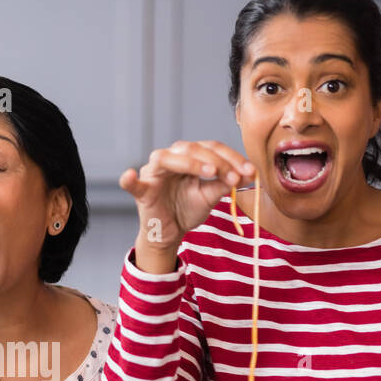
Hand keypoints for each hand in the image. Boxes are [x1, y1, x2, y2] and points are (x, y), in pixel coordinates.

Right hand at [119, 140, 255, 264]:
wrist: (170, 232)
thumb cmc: (187, 209)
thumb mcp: (210, 196)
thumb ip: (224, 184)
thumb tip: (249, 174)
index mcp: (188, 156)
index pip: (211, 148)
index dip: (232, 158)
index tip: (250, 172)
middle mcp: (170, 158)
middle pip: (193, 149)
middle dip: (218, 161)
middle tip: (236, 176)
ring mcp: (154, 173)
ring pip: (168, 158)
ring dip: (191, 163)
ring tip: (211, 172)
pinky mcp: (142, 190)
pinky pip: (133, 184)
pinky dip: (129, 180)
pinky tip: (129, 176)